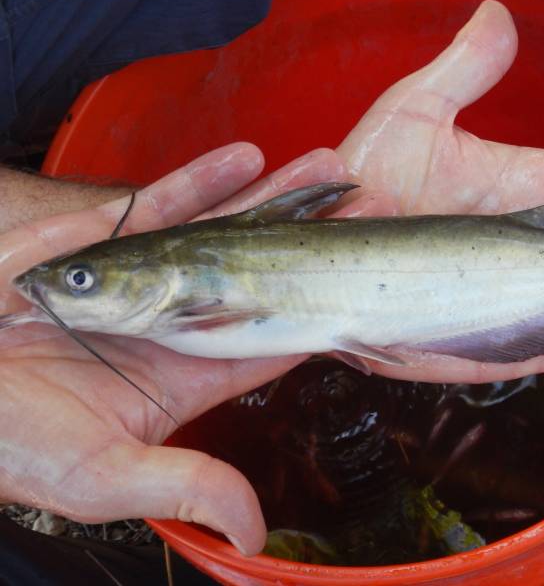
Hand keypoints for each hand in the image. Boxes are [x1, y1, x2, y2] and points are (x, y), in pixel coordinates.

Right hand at [0, 143, 369, 555]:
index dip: (316, 307)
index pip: (268, 337)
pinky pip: (158, 205)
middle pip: (259, 270)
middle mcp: (172, 320)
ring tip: (322, 164)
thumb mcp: (102, 474)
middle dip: (309, 236)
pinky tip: (246, 157)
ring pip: (218, 228)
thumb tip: (253, 534)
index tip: (359, 280)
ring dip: (270, 198)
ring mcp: (140, 278)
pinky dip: (201, 180)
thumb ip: (185, 485)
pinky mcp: (99, 243)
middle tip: (361, 204)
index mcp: (184, 374)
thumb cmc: (11, 440)